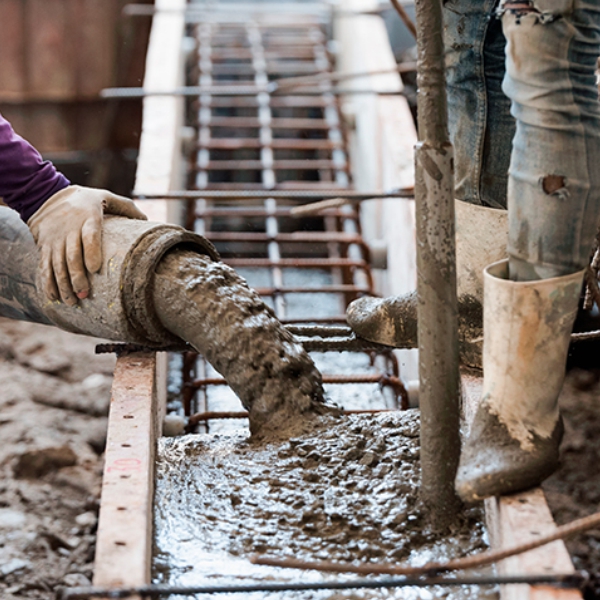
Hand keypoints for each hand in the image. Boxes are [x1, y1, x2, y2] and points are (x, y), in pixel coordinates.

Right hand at [27, 185, 146, 305]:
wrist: (47, 194)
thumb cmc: (86, 200)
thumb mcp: (106, 197)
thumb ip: (126, 207)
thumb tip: (146, 220)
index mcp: (88, 218)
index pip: (90, 235)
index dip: (91, 251)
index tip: (94, 269)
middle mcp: (69, 229)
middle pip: (72, 255)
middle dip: (77, 276)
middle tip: (84, 293)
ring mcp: (55, 239)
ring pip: (57, 263)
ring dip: (63, 284)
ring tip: (72, 301)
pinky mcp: (45, 246)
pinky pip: (44, 265)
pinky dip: (47, 282)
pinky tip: (53, 296)